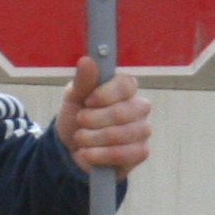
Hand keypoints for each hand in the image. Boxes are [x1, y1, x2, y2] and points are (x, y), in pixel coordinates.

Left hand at [54, 58, 151, 173]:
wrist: (72, 148)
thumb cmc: (78, 116)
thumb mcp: (73, 97)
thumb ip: (83, 80)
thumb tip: (87, 60)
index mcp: (125, 88)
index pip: (126, 85)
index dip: (105, 94)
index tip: (87, 101)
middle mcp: (139, 107)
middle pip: (122, 112)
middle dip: (94, 120)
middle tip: (80, 121)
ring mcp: (142, 130)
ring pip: (122, 134)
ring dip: (93, 139)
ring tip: (80, 139)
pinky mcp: (140, 152)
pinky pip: (125, 154)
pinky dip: (101, 155)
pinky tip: (88, 154)